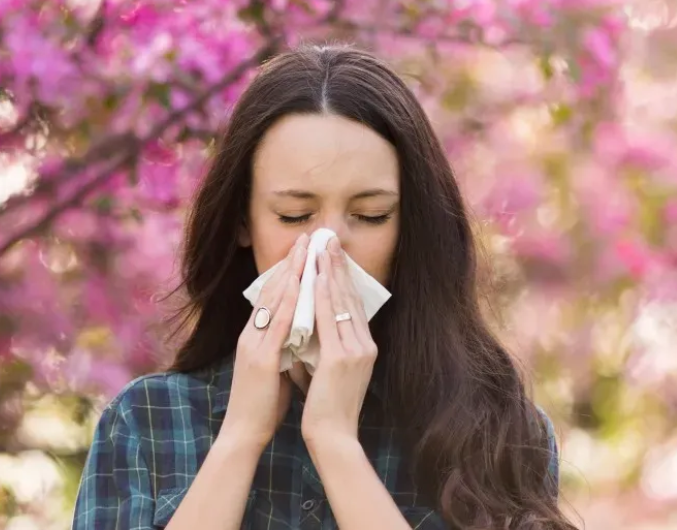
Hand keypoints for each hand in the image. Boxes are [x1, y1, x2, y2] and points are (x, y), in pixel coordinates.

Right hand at [220, 233, 309, 454]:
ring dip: (290, 273)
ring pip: (272, 300)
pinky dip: (287, 302)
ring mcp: (253, 344)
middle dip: (290, 263)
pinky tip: (298, 286)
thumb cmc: (263, 404)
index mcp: (255, 336)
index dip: (288, 271)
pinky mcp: (260, 359)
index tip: (304, 251)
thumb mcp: (275, 367)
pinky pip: (276, 325)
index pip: (272, 296)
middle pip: (271, 290)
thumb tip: (301, 332)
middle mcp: (251, 334)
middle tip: (307, 238)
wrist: (244, 433)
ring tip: (305, 250)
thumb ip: (284, 346)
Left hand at [300, 237, 377, 448]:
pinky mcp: (343, 358)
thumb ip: (326, 347)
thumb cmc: (327, 408)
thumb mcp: (330, 371)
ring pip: (341, 302)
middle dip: (338, 266)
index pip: (352, 305)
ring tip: (322, 247)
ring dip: (330, 272)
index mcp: (364, 348)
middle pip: (350, 297)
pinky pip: (330, 319)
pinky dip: (322, 295)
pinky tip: (316, 277)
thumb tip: (311, 327)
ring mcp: (356, 351)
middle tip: (329, 239)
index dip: (342, 278)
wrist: (333, 436)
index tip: (332, 255)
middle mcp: (365, 345)